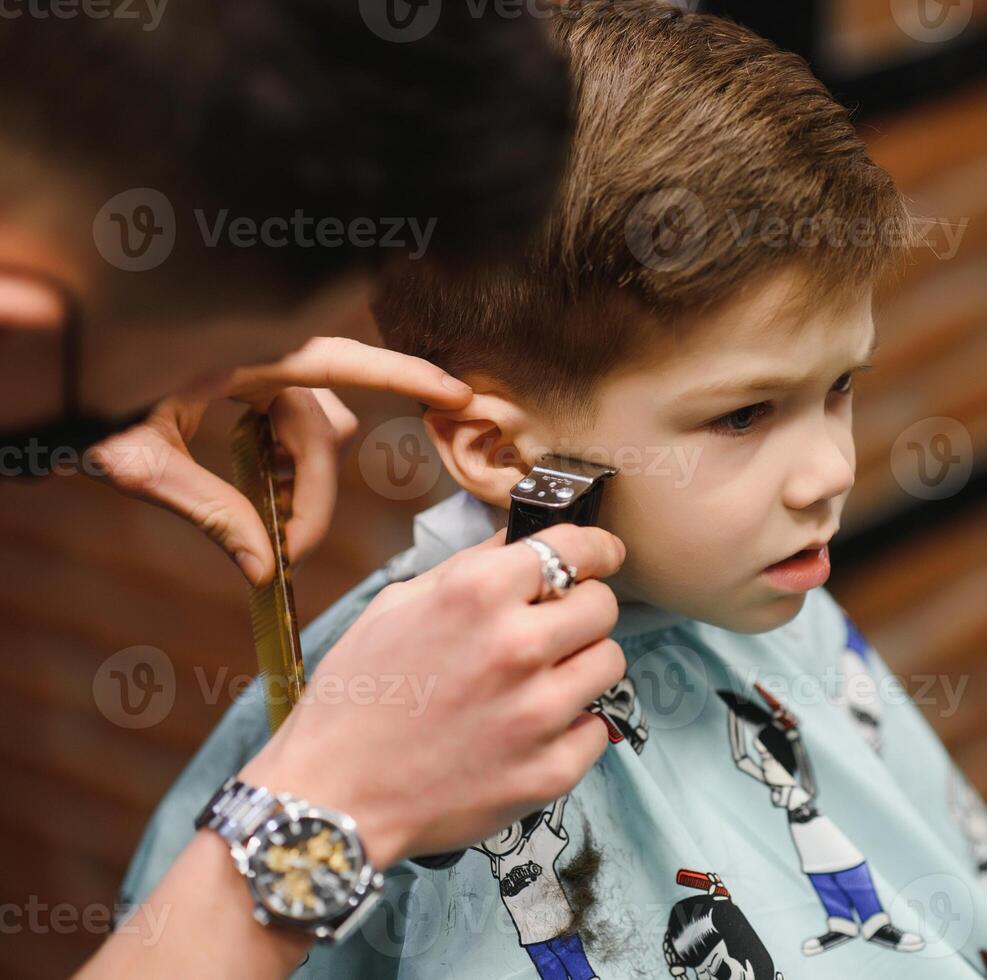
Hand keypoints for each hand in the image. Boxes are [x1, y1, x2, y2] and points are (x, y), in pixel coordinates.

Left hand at [88, 336, 473, 584]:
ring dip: (294, 477)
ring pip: (304, 424)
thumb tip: (259, 568)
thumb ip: (208, 509)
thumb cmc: (74, 402)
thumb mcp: (138, 461)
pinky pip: (280, 416)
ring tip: (266, 524)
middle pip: (319, 423)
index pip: (341, 360)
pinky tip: (257, 490)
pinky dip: (276, 458)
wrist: (30, 370)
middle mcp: (252, 347)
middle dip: (311, 490)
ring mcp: (244, 360)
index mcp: (237, 348)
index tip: (459, 395)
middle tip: (285, 551)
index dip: (406, 376)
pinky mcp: (232, 373)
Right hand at [238, 522, 628, 866]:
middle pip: (603, 606)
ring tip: (538, 682)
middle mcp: (518, 646)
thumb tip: (522, 542)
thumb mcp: (396, 605)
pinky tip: (529, 732)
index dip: (596, 550)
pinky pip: (596, 727)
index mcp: (478, 593)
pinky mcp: (552, 770)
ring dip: (582, 665)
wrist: (333, 797)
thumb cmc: (358, 697)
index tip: (603, 557)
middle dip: (581, 610)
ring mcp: (540, 712)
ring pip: (610, 662)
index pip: (576, 547)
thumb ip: (469, 568)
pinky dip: (571, 727)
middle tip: (553, 629)